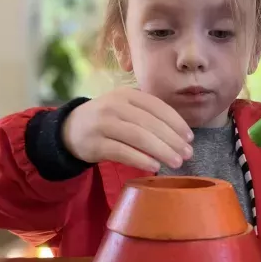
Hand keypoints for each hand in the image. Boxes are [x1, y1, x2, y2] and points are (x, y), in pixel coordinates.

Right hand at [62, 87, 192, 172]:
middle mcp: (115, 106)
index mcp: (126, 95)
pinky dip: (141, 159)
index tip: (190, 137)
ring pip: (139, 137)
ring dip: (161, 151)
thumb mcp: (125, 109)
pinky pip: (123, 152)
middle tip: (188, 154)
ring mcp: (104, 124)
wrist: (70, 130)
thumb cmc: (107, 121)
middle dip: (173, 140)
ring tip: (176, 162)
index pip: (157, 106)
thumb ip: (147, 116)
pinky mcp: (96, 144)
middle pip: (150, 123)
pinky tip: (155, 167)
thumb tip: (180, 136)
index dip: (176, 122)